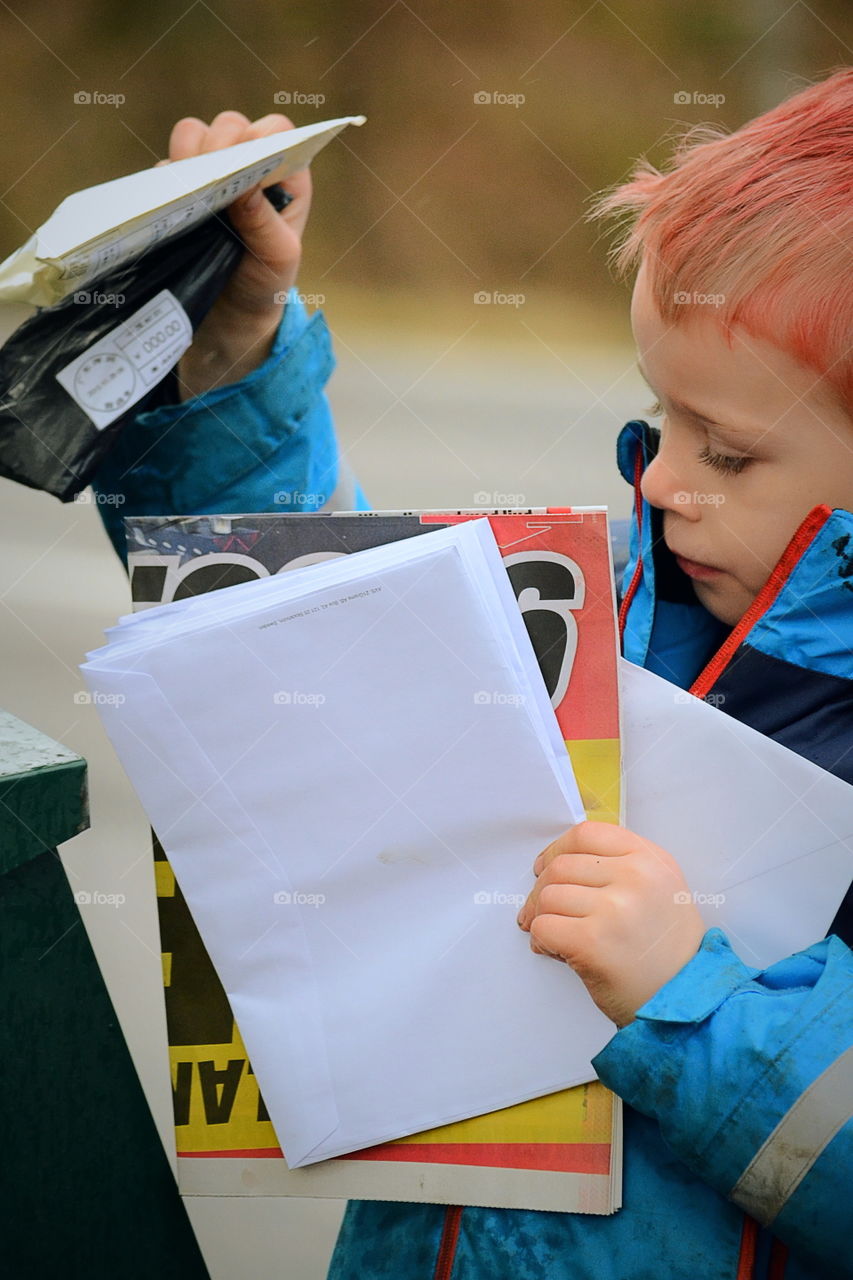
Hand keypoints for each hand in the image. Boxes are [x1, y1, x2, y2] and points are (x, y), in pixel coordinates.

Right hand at [157, 110, 312, 398]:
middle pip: (229, 126)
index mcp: (284, 177)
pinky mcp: (179, 190)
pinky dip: (165, 180)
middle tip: (208, 173)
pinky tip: (170, 203)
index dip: (257, 135)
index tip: (241, 157)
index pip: (275, 131)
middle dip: (217, 143)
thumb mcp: (277, 260)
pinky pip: (164, 168)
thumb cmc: (264, 286)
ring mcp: (210, 175)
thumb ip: (265, 221)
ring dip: (187, 154)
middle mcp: (248, 167)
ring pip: (192, 135)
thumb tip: (245, 183)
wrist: (227, 320)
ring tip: (188, 186)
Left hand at [517, 821, 705, 1026]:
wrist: (684, 1001)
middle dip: (541, 890)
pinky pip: (543, 926)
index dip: (557, 849)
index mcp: (650, 859)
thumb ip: (621, 864)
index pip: (587, 834)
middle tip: (540, 910)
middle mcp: (635, 877)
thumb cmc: (668, 951)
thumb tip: (559, 861)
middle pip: (560, 866)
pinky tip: (554, 950)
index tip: (545, 866)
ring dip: (540, 917)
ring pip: (548, 896)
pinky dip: (541, 939)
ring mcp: (614, 908)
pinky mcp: (592, 941)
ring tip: (556, 936)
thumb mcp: (661, 888)